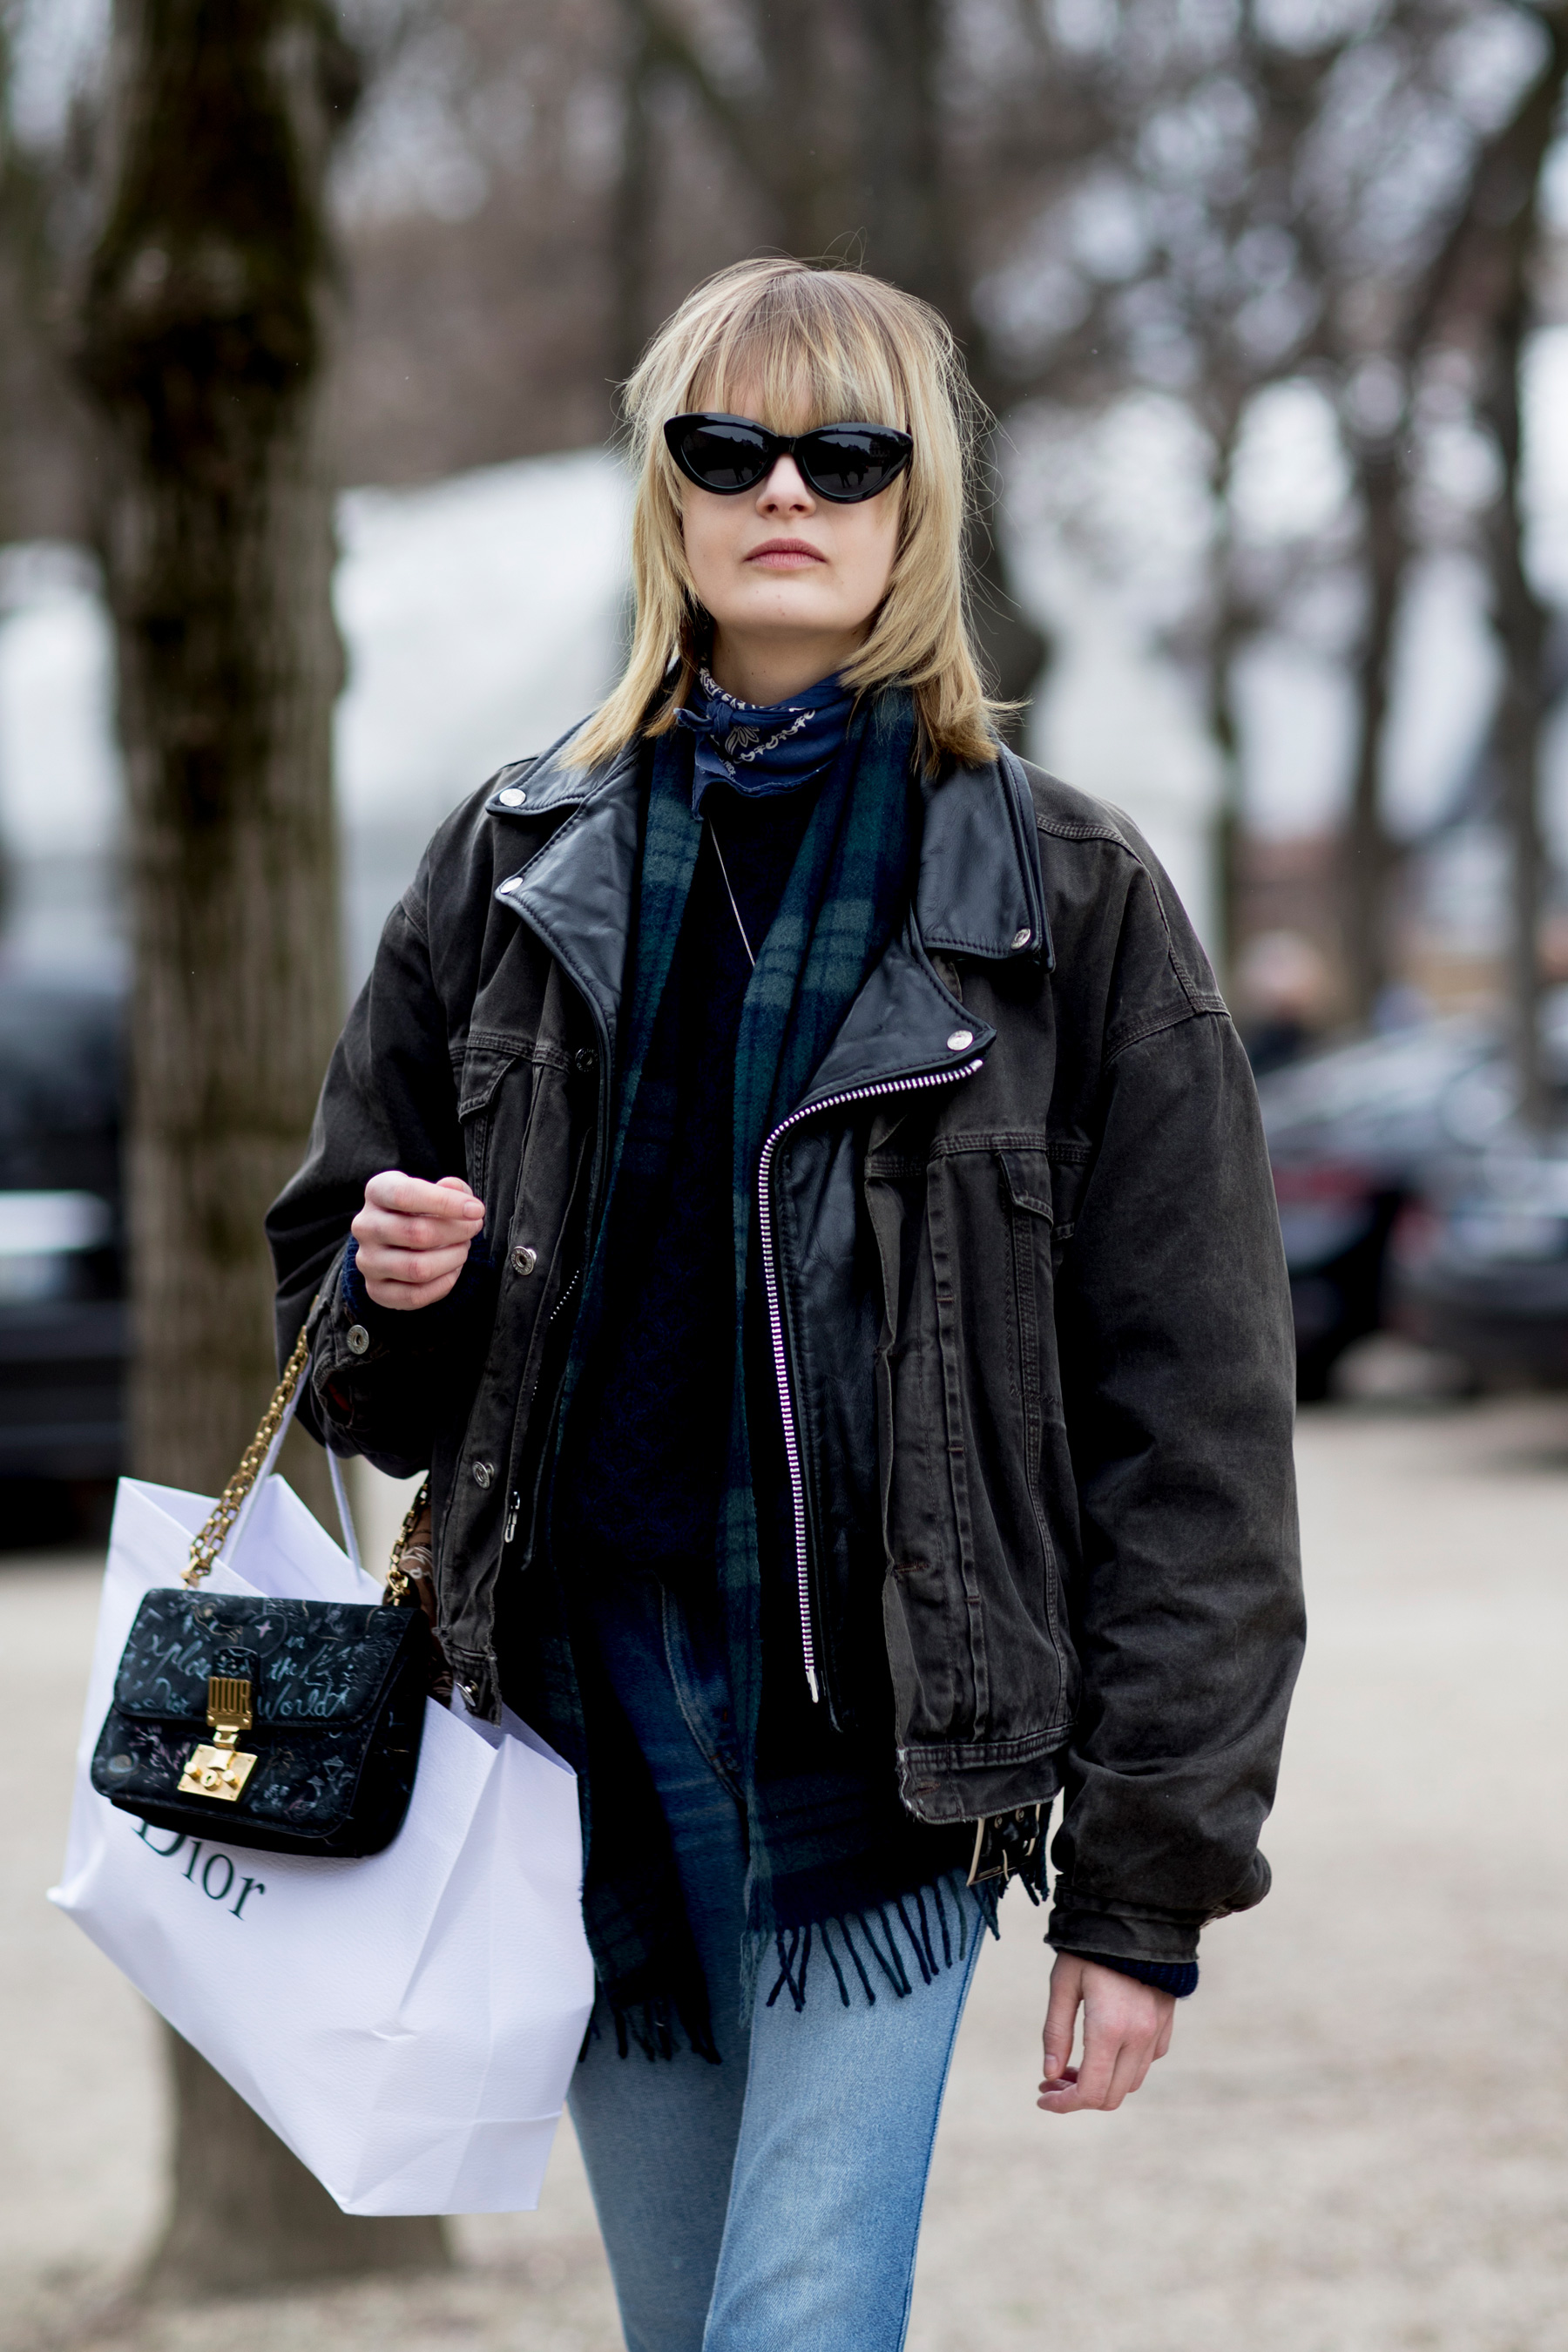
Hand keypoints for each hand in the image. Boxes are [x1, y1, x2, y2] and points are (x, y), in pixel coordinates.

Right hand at [351, 1172, 483, 1309]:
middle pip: (416, 1233)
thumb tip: (456, 1191)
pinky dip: (444, 1284)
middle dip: (457, 1232)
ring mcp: (367, 1261)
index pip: (404, 1195)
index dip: (445, 1203)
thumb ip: (453, 1188)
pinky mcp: (375, 1290)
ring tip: (463, 1249)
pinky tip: (453, 1270)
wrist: (397, 1240)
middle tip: (473, 1228)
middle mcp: (365, 1226)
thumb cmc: (422, 1210)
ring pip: (418, 1269)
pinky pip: (415, 1295)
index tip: (476, 1210)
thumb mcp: (437, 1190)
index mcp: (377, 1192)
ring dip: (453, 1259)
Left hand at [1037, 1953, 1174, 2114]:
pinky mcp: (1166, 2023)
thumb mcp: (1063, 1984)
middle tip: (1052, 2080)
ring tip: (1073, 2066)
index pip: (1090, 2092)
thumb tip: (1051, 2075)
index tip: (1041, 2096)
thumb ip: (1056, 2032)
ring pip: (1130, 2082)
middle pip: (1111, 2096)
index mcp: (1109, 2028)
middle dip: (1078, 2097)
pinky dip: (1123, 2067)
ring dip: (1101, 2084)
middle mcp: (1138, 2036)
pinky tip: (1102, 2049)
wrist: (1135, 1915)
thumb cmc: (1090, 1947)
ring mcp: (1156, 2031)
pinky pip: (1147, 2061)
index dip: (1063, 2104)